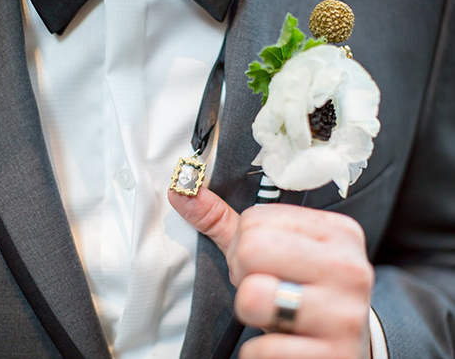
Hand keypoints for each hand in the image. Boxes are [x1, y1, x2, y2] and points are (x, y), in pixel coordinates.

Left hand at [169, 188, 372, 358]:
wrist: (348, 350)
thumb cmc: (303, 291)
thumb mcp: (273, 251)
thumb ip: (225, 220)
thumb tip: (182, 189)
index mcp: (336, 232)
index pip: (256, 219)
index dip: (244, 245)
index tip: (263, 264)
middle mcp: (348, 268)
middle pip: (252, 249)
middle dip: (243, 274)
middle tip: (263, 288)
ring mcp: (344, 315)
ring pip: (253, 297)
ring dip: (249, 311)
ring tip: (272, 313)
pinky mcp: (334, 356)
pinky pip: (262, 349)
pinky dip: (259, 352)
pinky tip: (284, 345)